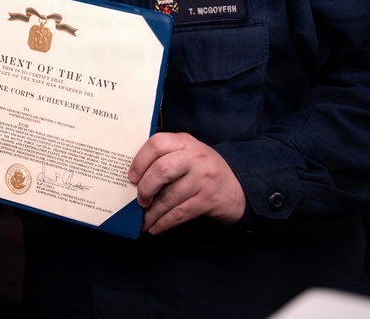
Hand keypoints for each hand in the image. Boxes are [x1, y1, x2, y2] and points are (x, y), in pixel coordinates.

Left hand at [127, 132, 245, 234]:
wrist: (237, 186)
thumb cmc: (203, 168)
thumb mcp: (188, 152)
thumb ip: (165, 155)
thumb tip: (135, 176)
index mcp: (184, 141)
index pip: (157, 144)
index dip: (140, 161)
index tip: (131, 177)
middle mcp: (195, 158)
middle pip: (161, 170)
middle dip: (145, 188)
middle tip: (139, 199)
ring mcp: (203, 179)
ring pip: (169, 197)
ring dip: (152, 212)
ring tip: (144, 219)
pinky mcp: (208, 200)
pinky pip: (180, 213)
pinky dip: (164, 222)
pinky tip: (156, 227)